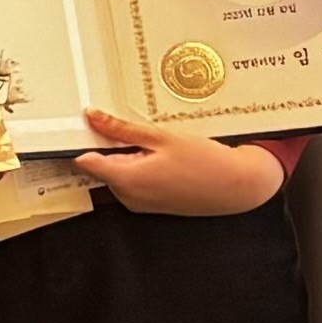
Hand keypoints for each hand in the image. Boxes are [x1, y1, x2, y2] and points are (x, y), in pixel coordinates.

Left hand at [72, 107, 286, 217]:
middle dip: (109, 148)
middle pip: (100, 167)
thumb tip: (92, 117)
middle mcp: (127, 196)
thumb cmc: (204, 161)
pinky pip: (132, 184)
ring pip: (116, 174)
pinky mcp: (149, 206)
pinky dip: (138, 170)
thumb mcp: (161, 137)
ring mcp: (139, 204)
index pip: (84, 161)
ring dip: (126, 158)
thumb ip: (121, 129)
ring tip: (154, 146)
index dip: (83, 142)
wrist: (238, 186)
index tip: (85, 126)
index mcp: (126, 179)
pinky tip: (161, 159)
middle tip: (132, 131)